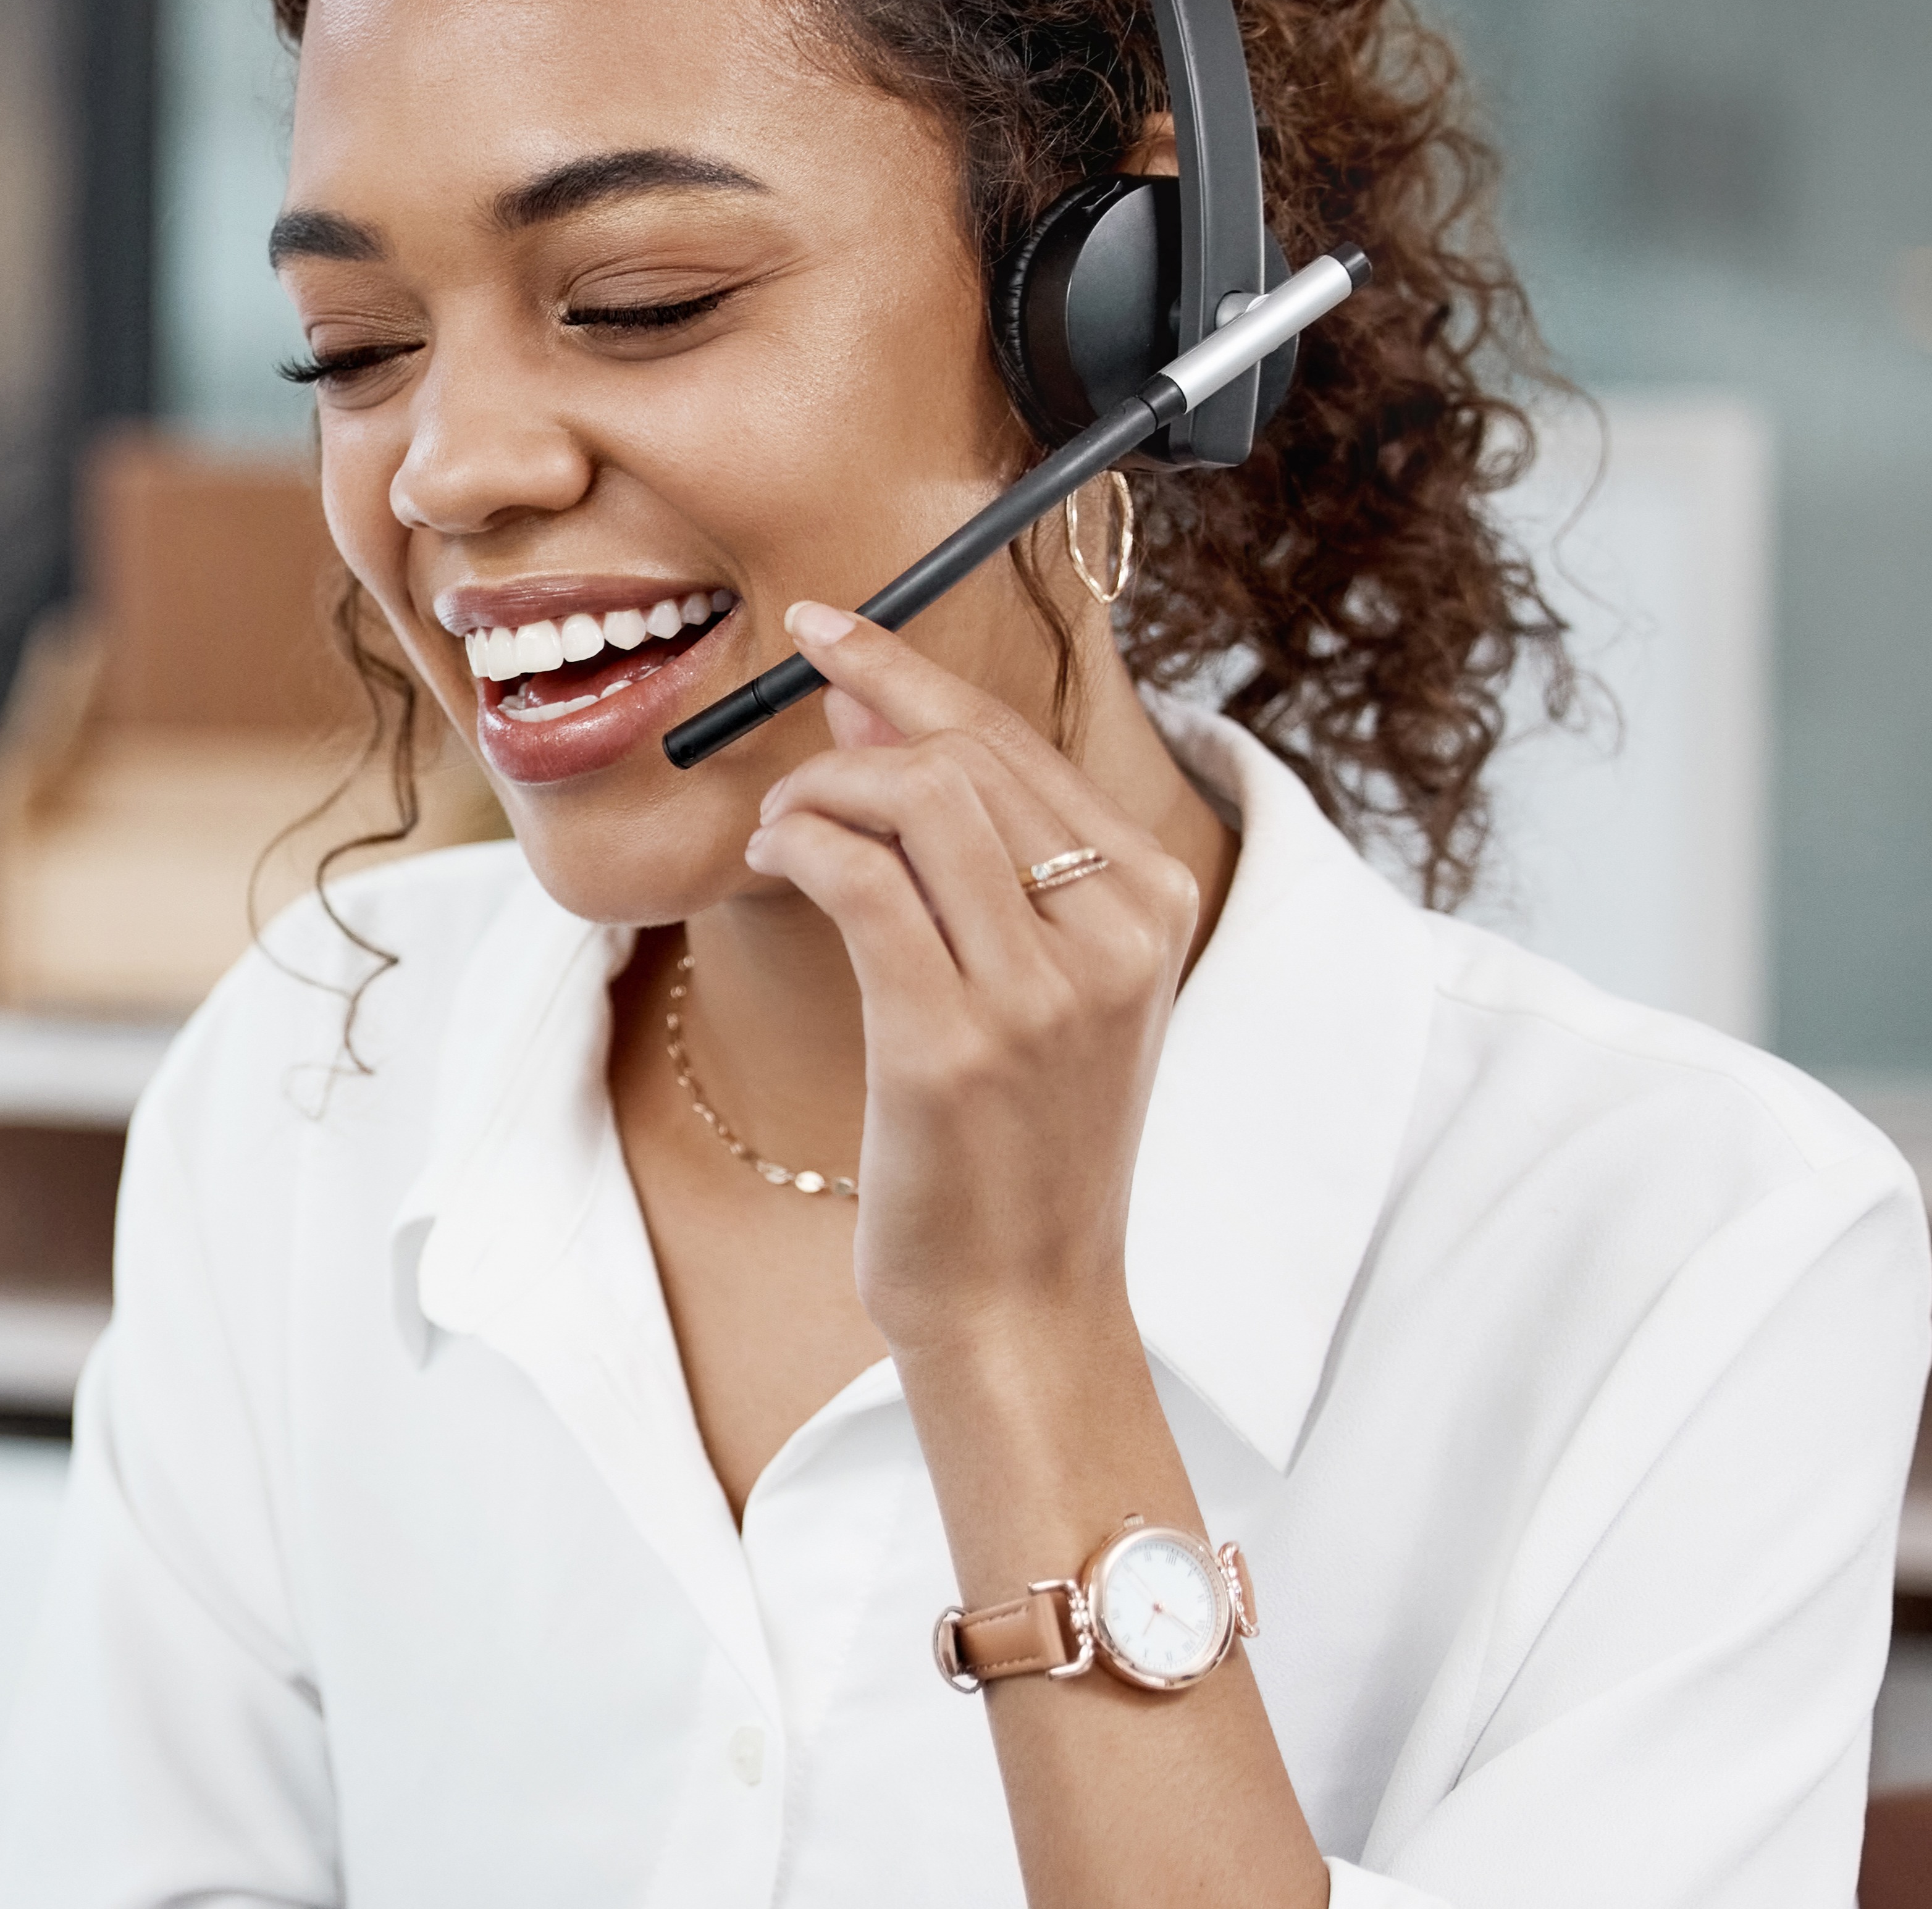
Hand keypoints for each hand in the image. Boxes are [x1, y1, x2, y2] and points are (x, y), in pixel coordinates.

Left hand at [740, 602, 1202, 1359]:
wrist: (1024, 1302)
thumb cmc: (1015, 1139)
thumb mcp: (1039, 979)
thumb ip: (979, 845)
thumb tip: (871, 706)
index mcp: (1156, 901)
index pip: (1018, 739)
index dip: (907, 669)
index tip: (827, 629)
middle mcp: (1118, 934)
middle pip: (962, 755)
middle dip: (852, 733)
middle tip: (789, 781)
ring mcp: (1044, 991)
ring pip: (912, 797)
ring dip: (816, 792)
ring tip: (781, 834)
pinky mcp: (955, 1043)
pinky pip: (860, 880)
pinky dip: (799, 843)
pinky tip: (775, 862)